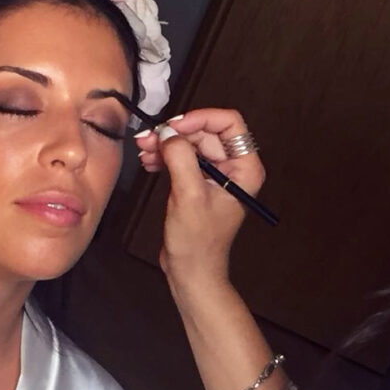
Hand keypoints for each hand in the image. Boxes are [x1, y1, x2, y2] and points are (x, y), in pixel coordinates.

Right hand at [134, 108, 265, 287]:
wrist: (190, 271)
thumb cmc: (198, 243)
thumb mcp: (189, 196)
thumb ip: (181, 159)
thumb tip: (168, 133)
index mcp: (245, 168)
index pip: (229, 123)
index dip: (200, 119)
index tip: (174, 126)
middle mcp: (234, 168)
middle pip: (205, 132)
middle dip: (176, 133)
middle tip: (148, 138)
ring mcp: (216, 175)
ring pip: (191, 143)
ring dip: (166, 143)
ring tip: (144, 150)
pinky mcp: (198, 182)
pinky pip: (183, 157)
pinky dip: (165, 156)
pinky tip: (149, 161)